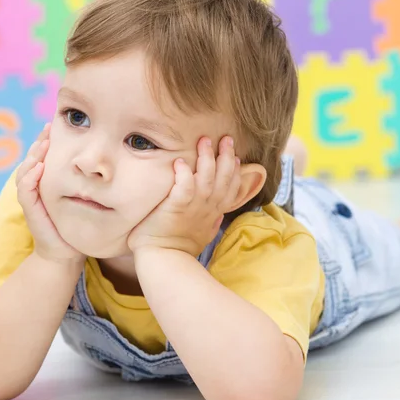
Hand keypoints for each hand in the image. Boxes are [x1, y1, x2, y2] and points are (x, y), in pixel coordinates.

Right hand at [16, 123, 85, 263]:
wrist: (66, 254)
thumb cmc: (77, 225)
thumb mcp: (85, 198)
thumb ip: (91, 181)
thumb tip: (110, 163)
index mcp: (47, 182)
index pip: (43, 155)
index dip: (48, 139)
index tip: (57, 123)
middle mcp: (36, 187)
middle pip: (32, 158)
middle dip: (40, 141)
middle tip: (49, 125)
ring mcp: (31, 199)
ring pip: (25, 170)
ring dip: (34, 155)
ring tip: (44, 141)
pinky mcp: (30, 211)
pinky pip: (25, 191)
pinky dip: (30, 177)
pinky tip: (39, 167)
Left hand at [127, 136, 240, 256]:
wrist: (163, 261)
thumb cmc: (179, 249)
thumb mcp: (202, 234)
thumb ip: (210, 222)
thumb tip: (217, 215)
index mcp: (213, 213)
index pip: (231, 188)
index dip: (235, 171)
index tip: (235, 157)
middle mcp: (207, 208)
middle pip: (223, 178)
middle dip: (226, 157)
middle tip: (226, 139)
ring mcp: (193, 207)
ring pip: (206, 178)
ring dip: (206, 158)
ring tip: (204, 141)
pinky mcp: (176, 207)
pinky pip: (184, 187)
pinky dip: (184, 174)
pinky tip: (181, 161)